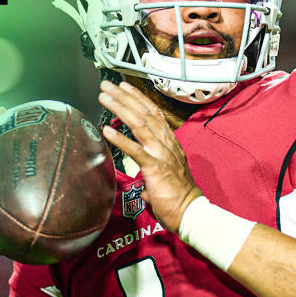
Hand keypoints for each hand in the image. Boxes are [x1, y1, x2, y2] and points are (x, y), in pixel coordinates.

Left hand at [99, 80, 202, 231]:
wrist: (191, 212)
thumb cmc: (178, 198)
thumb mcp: (165, 178)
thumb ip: (153, 177)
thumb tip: (144, 186)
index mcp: (169, 143)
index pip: (153, 113)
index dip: (138, 98)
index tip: (124, 87)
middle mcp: (166, 143)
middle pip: (144, 112)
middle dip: (124, 96)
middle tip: (107, 84)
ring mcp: (161, 153)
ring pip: (139, 123)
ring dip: (120, 108)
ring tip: (104, 96)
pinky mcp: (155, 167)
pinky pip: (135, 150)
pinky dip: (120, 138)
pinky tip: (106, 130)